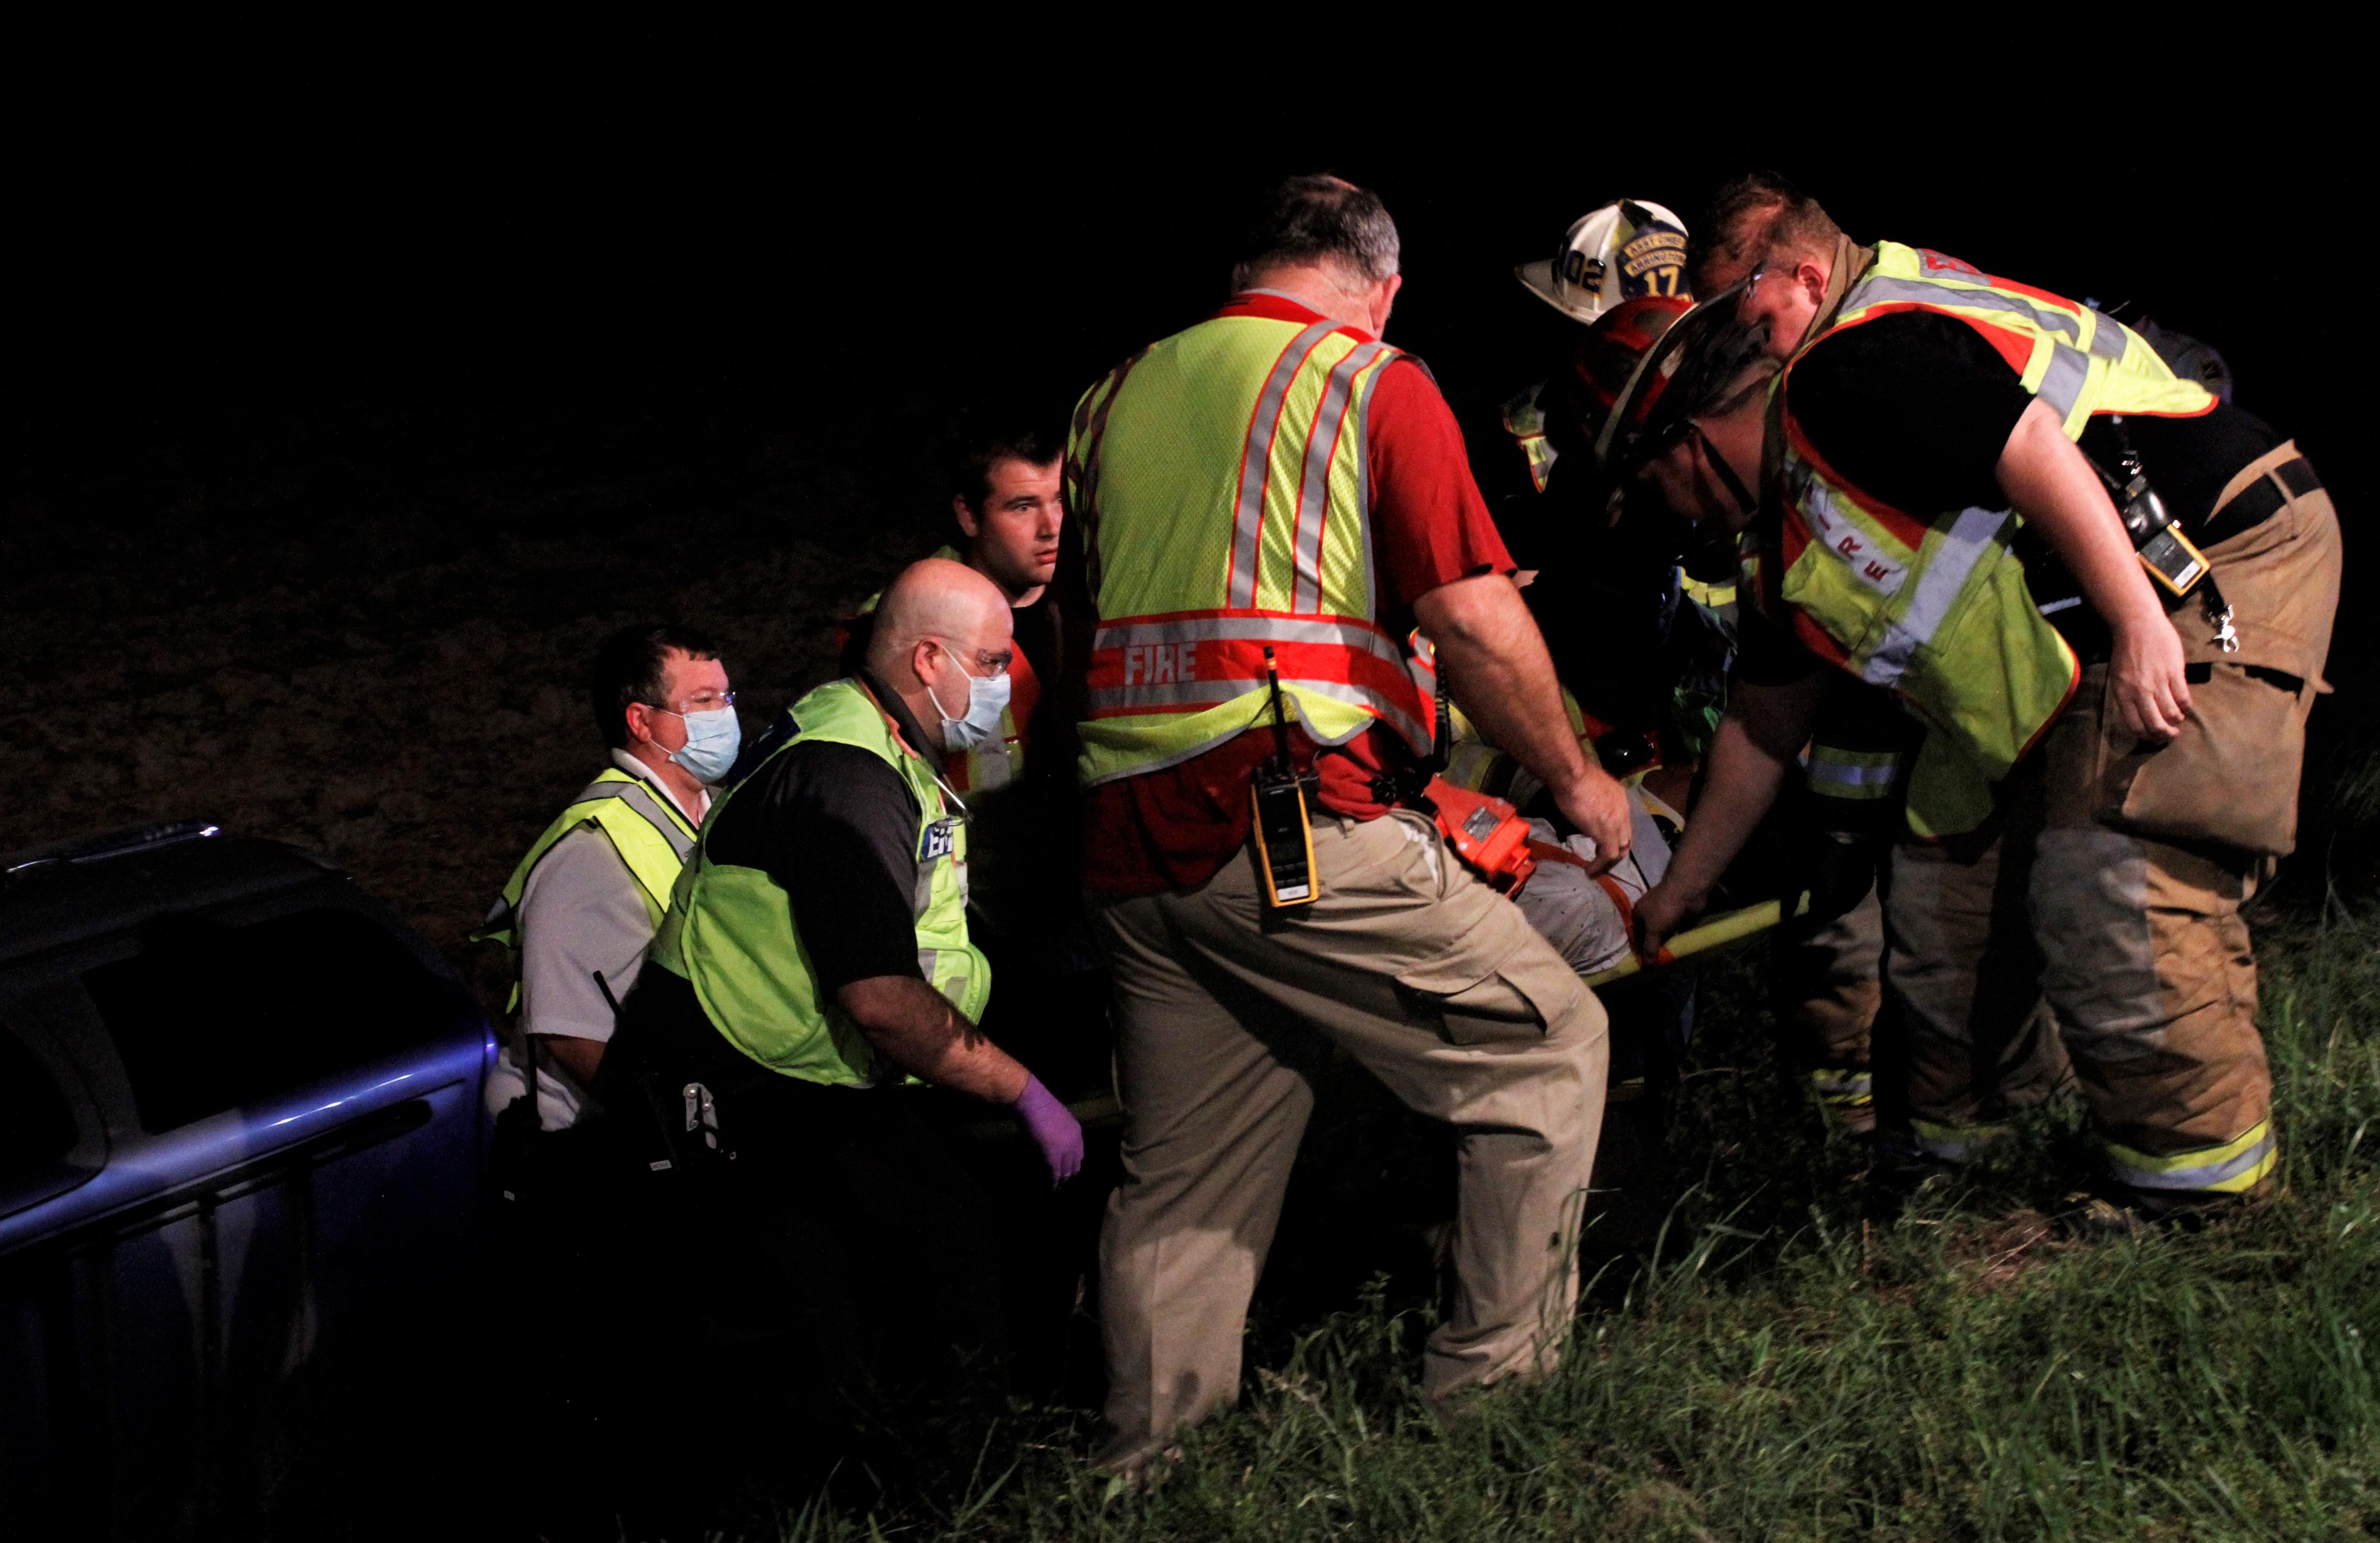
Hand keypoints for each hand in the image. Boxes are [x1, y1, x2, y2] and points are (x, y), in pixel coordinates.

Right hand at [1012, 1074, 1083, 1187]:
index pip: (1079, 1154)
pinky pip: (1055, 1174)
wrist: (1032, 1101)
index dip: (1073, 1165)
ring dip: (1061, 1182)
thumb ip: (1057, 1134)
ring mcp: (1065, 1149)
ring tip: (1055, 1189)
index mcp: (1077, 1131)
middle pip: (1075, 1165)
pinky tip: (1050, 1189)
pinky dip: (1052, 1183)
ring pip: (1066, 1172)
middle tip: (1061, 1184)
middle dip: (1069, 1176)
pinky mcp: (1053, 1156)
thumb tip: (1051, 1145)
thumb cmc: (1039, 1105)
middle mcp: (1075, 1142)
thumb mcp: (1054, 1120)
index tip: (1067, 1173)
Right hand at [1551, 767, 1632, 875]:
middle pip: (1626, 839)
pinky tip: (1589, 871)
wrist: (1572, 775)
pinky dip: (1599, 866)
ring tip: (1595, 870)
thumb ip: (1593, 800)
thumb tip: (1585, 809)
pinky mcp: (1606, 833)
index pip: (1623, 824)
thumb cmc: (1575, 775)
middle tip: (1601, 862)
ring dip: (1608, 863)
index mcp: (1620, 799)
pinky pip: (1607, 856)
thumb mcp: (1590, 787)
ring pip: (1620, 850)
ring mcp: (1616, 823)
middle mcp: (1623, 812)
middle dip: (1615, 853)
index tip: (1601, 843)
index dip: (1615, 836)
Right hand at [1633, 877, 1705, 957]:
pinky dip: (1675, 939)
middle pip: (1649, 934)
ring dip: (1664, 944)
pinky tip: (1676, 949)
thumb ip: (1650, 947)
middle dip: (1652, 948)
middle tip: (1656, 964)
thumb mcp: (1654, 930)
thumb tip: (1646, 966)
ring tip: (1666, 960)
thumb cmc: (1664, 908)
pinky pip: (1674, 931)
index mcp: (1638, 913)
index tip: (1644, 963)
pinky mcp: (1677, 916)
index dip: (1639, 949)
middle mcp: (1649, 913)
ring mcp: (1664, 914)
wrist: (1687, 891)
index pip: (1636, 935)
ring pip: (1662, 933)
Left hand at [2108, 612, 2190, 743]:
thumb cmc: (2126, 650)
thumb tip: (2141, 715)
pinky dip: (2185, 707)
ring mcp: (2158, 682)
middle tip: (2170, 736)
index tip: (2153, 738)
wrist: (2138, 624)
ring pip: (2171, 714)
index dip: (2146, 736)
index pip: (2134, 725)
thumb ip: (2128, 696)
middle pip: (2154, 724)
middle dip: (2164, 735)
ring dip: (2177, 722)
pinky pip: (2183, 698)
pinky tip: (2184, 707)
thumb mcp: (2118, 676)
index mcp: (2122, 693)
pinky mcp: (2174, 672)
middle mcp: (2139, 691)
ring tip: (2178, 721)